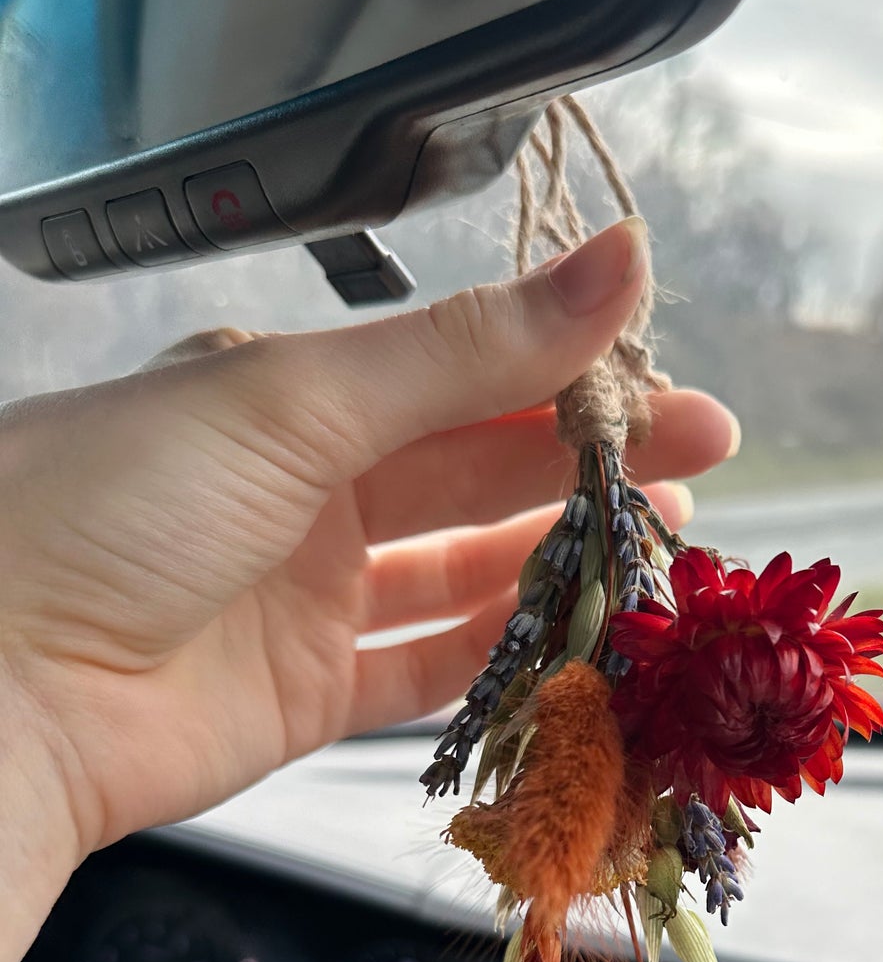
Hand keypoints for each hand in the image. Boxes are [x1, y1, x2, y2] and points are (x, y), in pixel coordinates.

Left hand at [0, 218, 736, 961]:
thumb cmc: (106, 507)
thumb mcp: (298, 402)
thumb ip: (469, 351)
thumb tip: (618, 264)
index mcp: (288, 393)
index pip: (462, 373)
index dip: (573, 378)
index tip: (676, 390)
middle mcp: (303, 490)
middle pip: (478, 472)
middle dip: (590, 469)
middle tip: (697, 472)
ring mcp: (307, 598)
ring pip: (463, 576)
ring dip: (559, 564)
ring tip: (658, 559)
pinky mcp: (306, 697)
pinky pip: (425, 674)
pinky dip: (501, 662)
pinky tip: (574, 646)